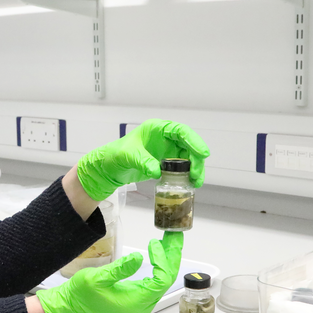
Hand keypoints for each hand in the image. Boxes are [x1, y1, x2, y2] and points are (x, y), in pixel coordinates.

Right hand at [36, 231, 183, 312]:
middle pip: (166, 278)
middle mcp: (143, 303)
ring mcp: (142, 299)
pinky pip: (156, 278)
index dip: (161, 261)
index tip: (153, 244)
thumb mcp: (99, 278)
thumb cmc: (83, 293)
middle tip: (174, 236)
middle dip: (171, 255)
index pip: (160, 280)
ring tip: (170, 239)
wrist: (74, 302)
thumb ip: (120, 269)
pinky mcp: (138, 293)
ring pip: (163, 277)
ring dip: (168, 257)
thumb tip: (139, 258)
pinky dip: (160, 263)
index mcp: (136, 302)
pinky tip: (160, 250)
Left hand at [76, 119, 209, 200]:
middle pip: (188, 145)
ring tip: (195, 183)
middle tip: (196, 175)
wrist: (110, 168)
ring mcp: (168, 150)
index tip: (203, 153)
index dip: (193, 140)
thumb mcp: (127, 156)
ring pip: (189, 157)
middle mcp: (165, 138)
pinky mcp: (167, 162)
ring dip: (194, 169)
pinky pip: (183, 167)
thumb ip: (142, 161)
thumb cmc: (116, 155)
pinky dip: (188, 175)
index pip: (180, 131)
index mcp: (157, 129)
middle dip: (196, 159)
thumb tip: (157, 171)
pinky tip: (190, 184)